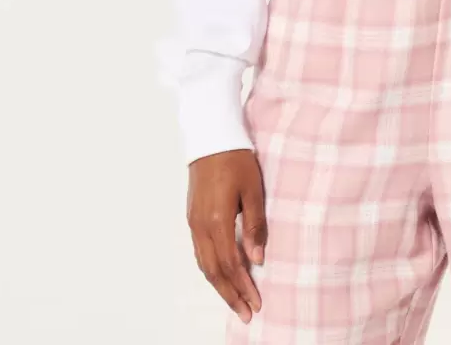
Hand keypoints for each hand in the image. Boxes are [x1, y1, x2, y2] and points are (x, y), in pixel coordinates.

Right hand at [186, 148, 266, 322]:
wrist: (211, 137)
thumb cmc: (236, 159)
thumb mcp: (253, 189)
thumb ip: (254, 225)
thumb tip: (258, 258)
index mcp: (217, 221)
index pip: (230, 264)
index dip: (243, 286)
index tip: (256, 303)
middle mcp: (200, 226)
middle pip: (214, 271)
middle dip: (231, 294)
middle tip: (246, 313)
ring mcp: (193, 222)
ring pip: (204, 264)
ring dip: (220, 285)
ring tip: (235, 301)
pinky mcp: (192, 217)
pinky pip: (199, 252)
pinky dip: (210, 269)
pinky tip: (221, 275)